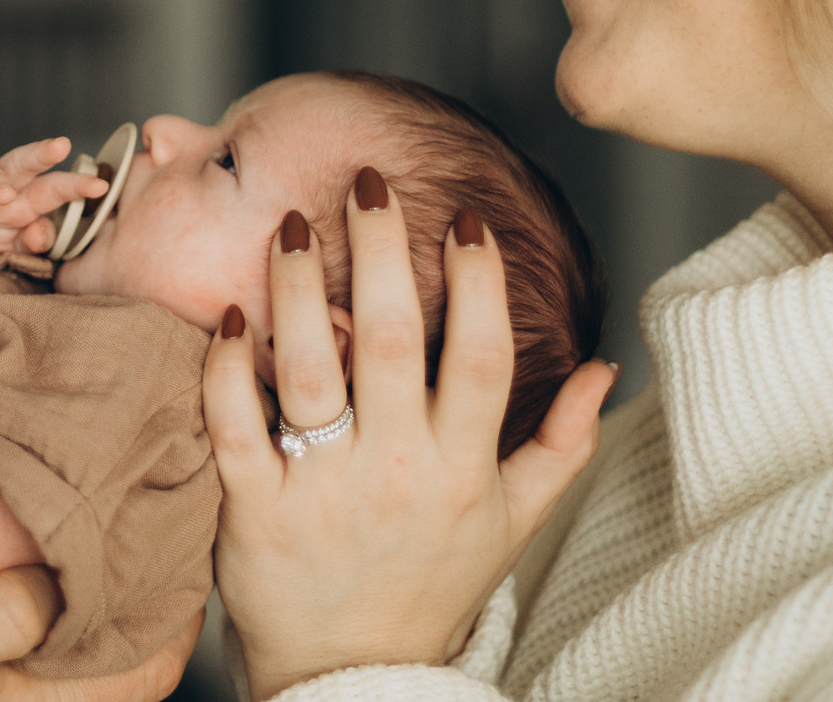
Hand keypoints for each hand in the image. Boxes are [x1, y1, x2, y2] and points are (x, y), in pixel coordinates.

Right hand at [0, 138, 105, 260]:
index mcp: (19, 199)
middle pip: (21, 165)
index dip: (75, 186)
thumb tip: (44, 236)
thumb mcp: (5, 243)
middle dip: (41, 155)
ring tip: (4, 193)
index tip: (100, 187)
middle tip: (62, 146)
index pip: (52, 188)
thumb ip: (30, 241)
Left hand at [203, 172, 616, 697]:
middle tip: (368, 180)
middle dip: (383, 252)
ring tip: (292, 225)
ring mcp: (323, 491)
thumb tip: (604, 367)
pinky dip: (228, 369)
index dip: (479, 284)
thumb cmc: (429, 585)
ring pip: (310, 371)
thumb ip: (562, 446)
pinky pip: (236, 427)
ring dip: (298, 290)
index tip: (466, 220)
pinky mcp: (254, 512)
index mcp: (462, 470)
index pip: (482, 359)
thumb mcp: (511, 524)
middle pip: (392, 342)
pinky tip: (229, 315)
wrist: (351, 678)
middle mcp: (397, 474)